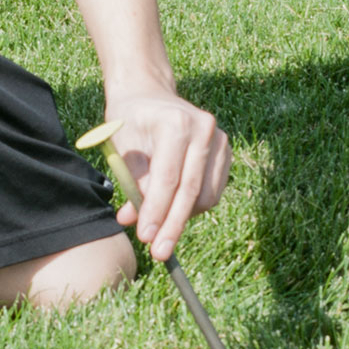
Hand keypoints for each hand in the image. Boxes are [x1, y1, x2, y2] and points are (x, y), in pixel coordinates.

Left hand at [105, 91, 231, 260]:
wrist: (149, 95)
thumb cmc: (130, 121)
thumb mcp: (121, 148)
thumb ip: (131, 184)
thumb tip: (132, 220)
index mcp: (176, 123)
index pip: (168, 179)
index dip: (157, 212)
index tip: (147, 238)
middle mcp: (204, 129)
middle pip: (190, 192)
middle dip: (173, 225)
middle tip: (159, 252)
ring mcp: (220, 141)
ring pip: (205, 197)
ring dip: (182, 218)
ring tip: (160, 226)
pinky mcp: (226, 153)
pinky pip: (213, 193)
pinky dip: (194, 208)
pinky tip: (175, 208)